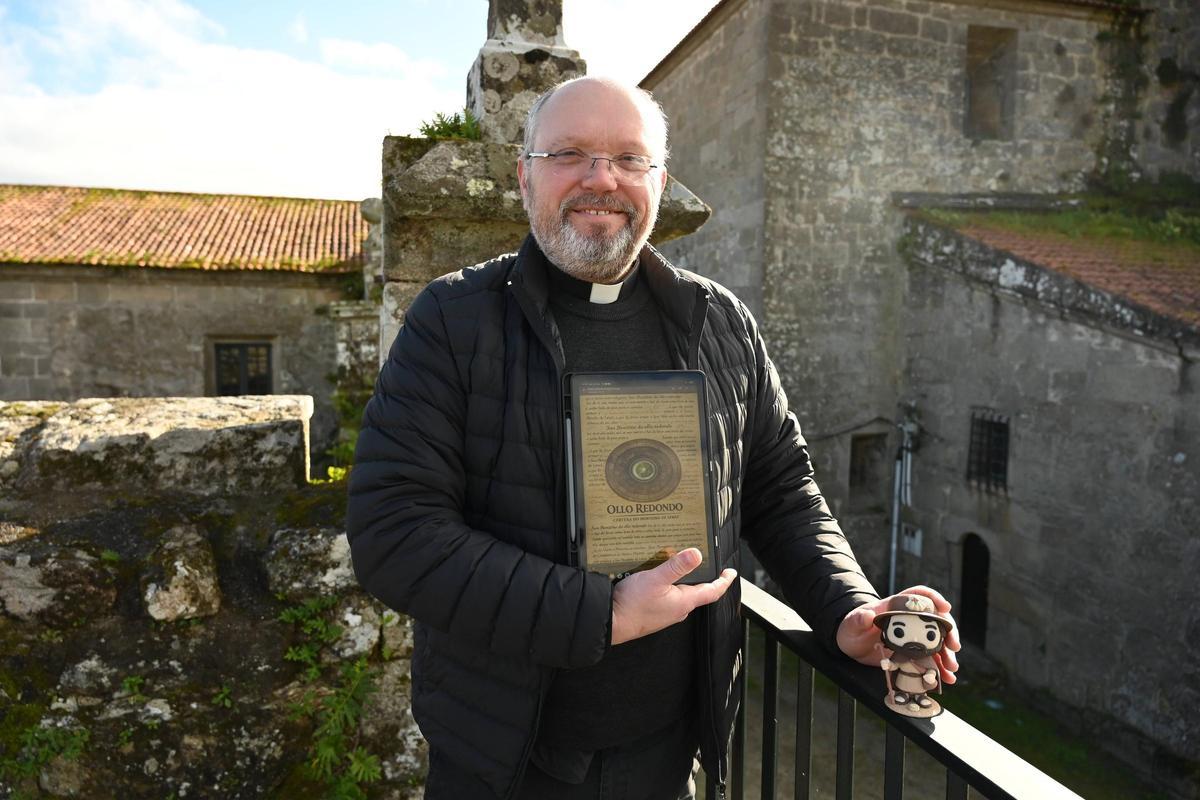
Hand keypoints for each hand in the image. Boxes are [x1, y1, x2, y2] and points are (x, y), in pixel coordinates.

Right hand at [610, 548, 736, 645]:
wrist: (611, 623)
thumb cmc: (632, 605)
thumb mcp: (655, 579)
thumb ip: (676, 566)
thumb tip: (696, 554)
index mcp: (684, 602)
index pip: (712, 591)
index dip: (724, 581)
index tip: (731, 573)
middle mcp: (678, 609)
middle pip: (698, 592)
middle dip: (703, 577)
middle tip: (705, 562)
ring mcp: (666, 612)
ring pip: (682, 594)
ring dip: (684, 580)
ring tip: (681, 565)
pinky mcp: (654, 612)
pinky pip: (669, 598)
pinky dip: (670, 586)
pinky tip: (659, 578)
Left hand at [835, 585, 959, 684]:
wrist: (852, 646)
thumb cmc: (852, 629)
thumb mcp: (852, 624)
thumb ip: (858, 619)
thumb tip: (867, 615)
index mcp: (895, 606)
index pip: (918, 595)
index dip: (933, 598)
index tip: (945, 606)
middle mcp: (909, 619)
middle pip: (935, 620)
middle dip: (949, 632)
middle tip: (953, 647)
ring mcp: (913, 636)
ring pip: (937, 642)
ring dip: (947, 654)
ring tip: (951, 668)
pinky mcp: (913, 653)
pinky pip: (931, 660)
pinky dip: (940, 669)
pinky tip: (946, 679)